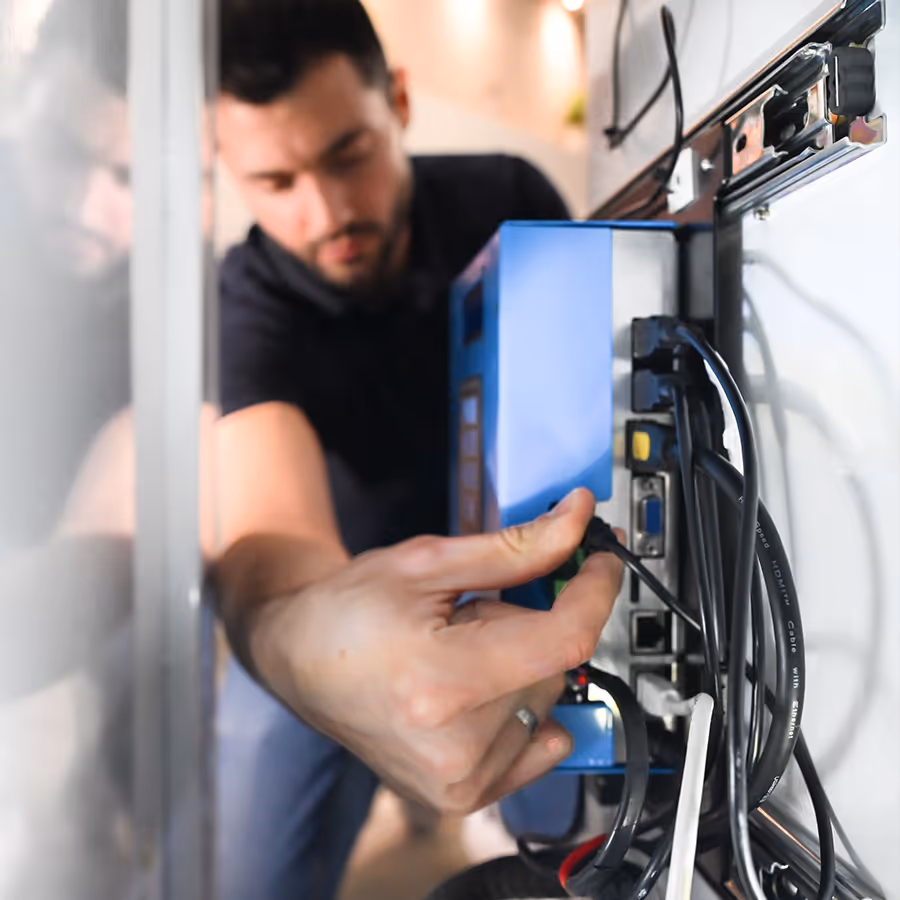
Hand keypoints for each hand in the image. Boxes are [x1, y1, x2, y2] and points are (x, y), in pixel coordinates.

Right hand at [248, 487, 622, 813]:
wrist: (300, 661)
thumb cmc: (349, 610)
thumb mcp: (428, 561)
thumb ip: (514, 549)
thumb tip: (574, 522)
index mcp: (442, 681)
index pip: (565, 639)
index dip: (593, 590)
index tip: (598, 560)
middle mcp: (455, 747)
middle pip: (554, 667)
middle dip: (529, 625)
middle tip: (472, 613)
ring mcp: (458, 780)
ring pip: (546, 701)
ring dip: (519, 667)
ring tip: (457, 654)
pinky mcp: (461, 797)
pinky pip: (536, 743)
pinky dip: (519, 707)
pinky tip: (471, 692)